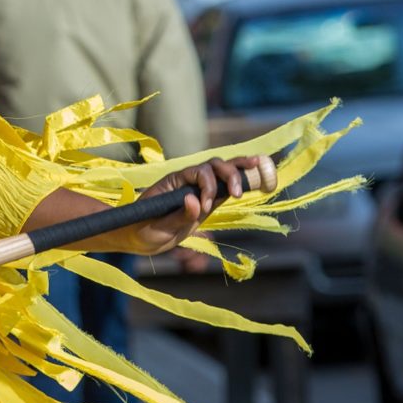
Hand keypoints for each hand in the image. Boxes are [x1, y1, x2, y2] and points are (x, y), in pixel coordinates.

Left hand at [123, 156, 276, 257]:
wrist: (140, 237)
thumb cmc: (143, 231)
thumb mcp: (157, 228)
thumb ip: (177, 216)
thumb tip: (195, 201)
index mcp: (174, 182)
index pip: (198, 172)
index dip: (207, 185)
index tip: (204, 208)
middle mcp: (189, 180)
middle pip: (215, 165)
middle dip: (229, 175)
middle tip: (236, 195)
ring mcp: (201, 188)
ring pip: (224, 170)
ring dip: (241, 170)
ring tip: (262, 172)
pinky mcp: (210, 199)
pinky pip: (228, 185)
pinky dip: (244, 179)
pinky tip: (260, 177)